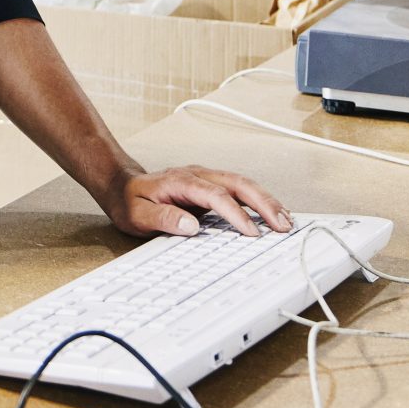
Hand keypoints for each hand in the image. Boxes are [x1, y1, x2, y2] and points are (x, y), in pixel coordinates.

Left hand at [97, 163, 292, 238]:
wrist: (122, 185)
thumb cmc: (130, 201)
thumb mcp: (138, 215)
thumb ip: (163, 218)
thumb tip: (191, 225)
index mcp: (182, 181)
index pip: (216, 196)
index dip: (236, 213)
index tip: (252, 232)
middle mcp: (198, 175)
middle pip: (238, 184)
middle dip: (264, 204)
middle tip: (283, 226)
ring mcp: (206, 178)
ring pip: (244, 184)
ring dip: (267, 201)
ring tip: (286, 221)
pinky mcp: (211, 185)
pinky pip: (240, 189)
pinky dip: (259, 200)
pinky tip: (272, 213)